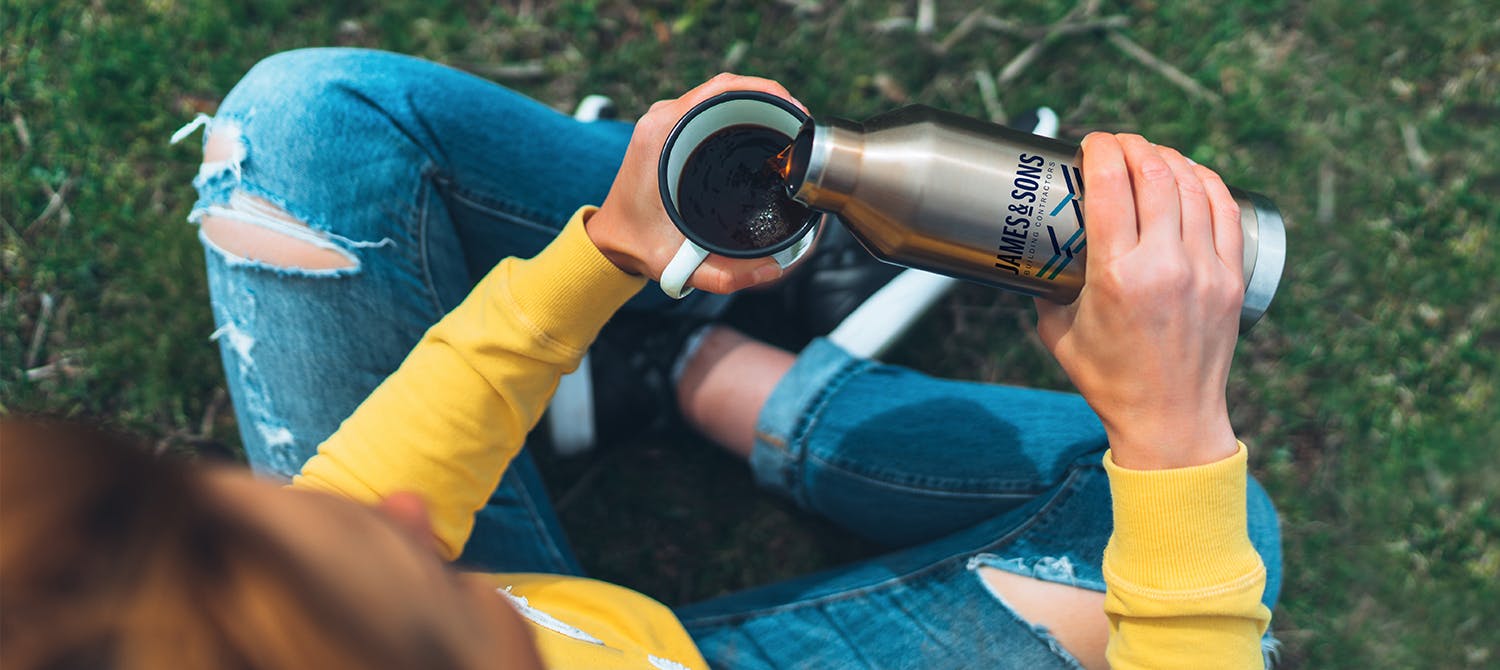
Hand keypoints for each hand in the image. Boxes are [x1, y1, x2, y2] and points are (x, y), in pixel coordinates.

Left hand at [585, 73, 806, 293]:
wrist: (610, 242)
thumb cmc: (638, 246)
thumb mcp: (679, 266)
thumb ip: (726, 275)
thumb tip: (773, 268)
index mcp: (662, 134)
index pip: (721, 91)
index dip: (764, 92)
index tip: (793, 112)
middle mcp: (662, 120)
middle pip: (726, 89)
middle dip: (769, 99)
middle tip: (799, 125)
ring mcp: (665, 121)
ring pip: (720, 95)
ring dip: (756, 103)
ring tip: (787, 126)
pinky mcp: (669, 129)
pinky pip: (710, 107)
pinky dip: (739, 111)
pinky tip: (762, 130)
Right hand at [1034, 133, 1242, 469]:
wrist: (1170, 420)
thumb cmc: (1110, 381)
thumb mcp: (1058, 332)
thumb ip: (1047, 285)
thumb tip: (1036, 248)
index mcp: (1117, 276)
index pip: (1112, 186)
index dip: (1101, 150)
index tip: (1091, 143)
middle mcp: (1165, 266)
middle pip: (1155, 175)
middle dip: (1133, 146)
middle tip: (1117, 144)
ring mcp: (1205, 270)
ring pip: (1192, 185)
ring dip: (1167, 158)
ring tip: (1149, 154)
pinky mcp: (1230, 278)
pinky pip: (1225, 210)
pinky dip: (1205, 181)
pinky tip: (1189, 173)